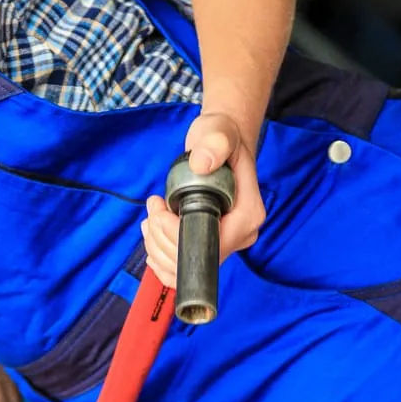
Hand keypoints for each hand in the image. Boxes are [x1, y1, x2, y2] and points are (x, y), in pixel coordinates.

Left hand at [141, 112, 265, 287]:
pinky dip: (160, 258)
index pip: (212, 246)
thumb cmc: (221, 138)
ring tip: (152, 214)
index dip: (178, 235)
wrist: (220, 144)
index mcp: (248, 215)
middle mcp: (240, 235)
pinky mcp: (209, 244)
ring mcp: (225, 242)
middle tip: (154, 206)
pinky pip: (181, 269)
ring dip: (156, 244)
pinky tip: (153, 236)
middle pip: (195, 259)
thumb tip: (202, 163)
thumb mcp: (218, 133)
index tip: (162, 210)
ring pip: (183, 267)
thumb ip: (214, 144)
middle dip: (162, 236)